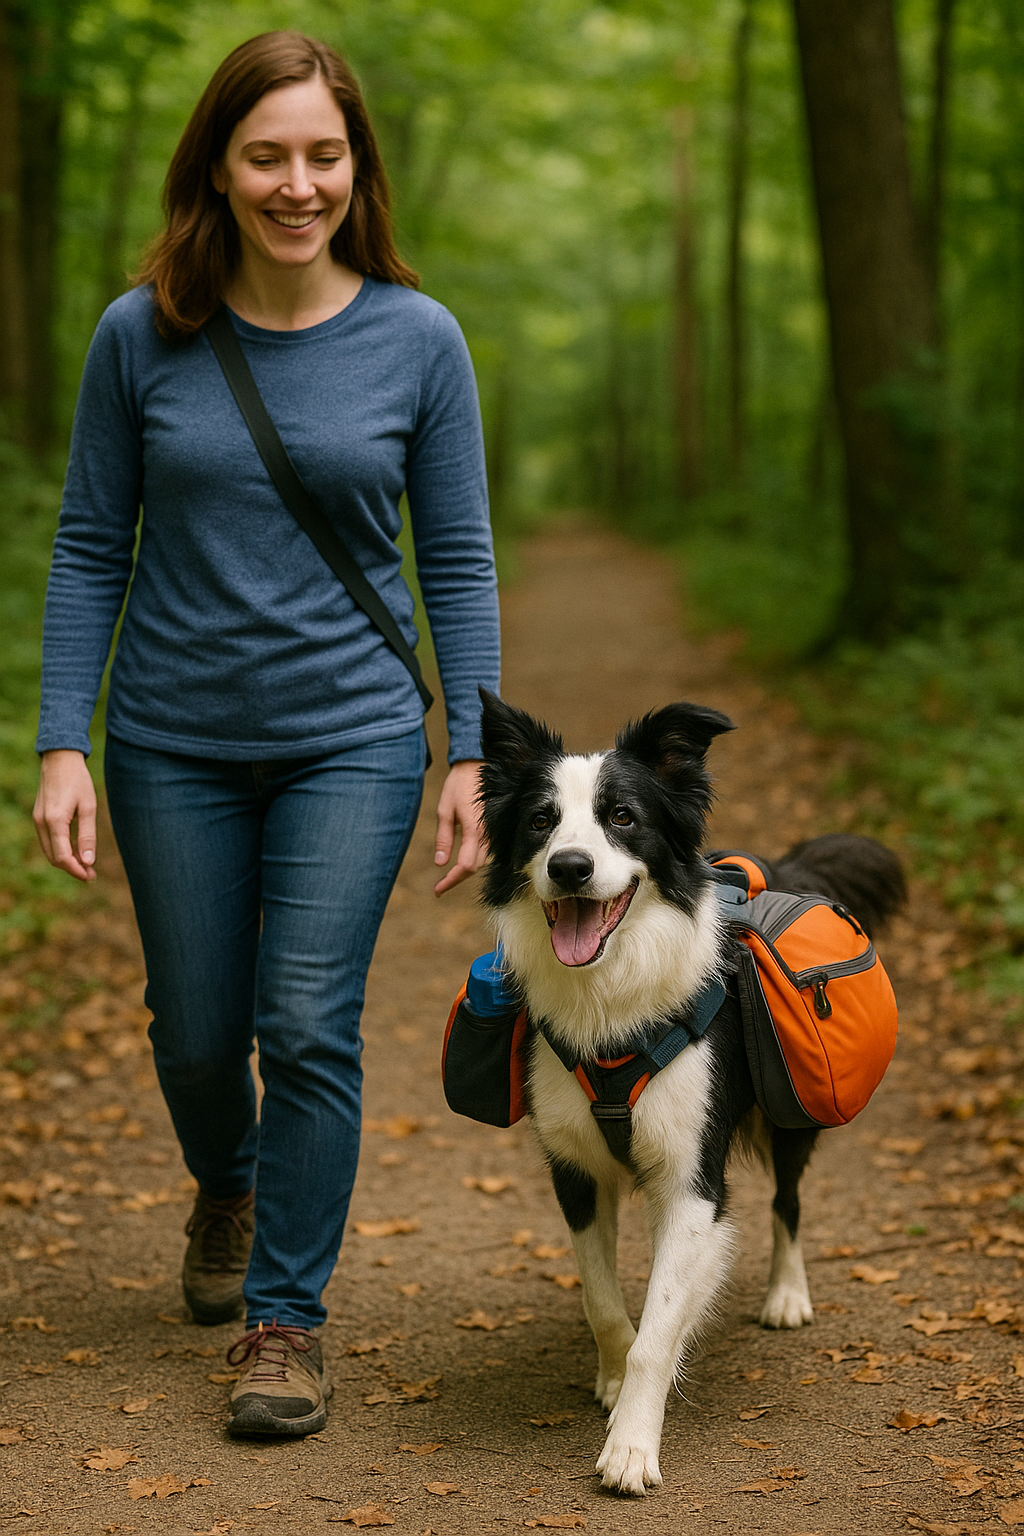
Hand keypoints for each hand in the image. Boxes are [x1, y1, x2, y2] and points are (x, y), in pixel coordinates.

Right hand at [33, 750, 97, 881]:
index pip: (62, 857)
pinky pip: (48, 841)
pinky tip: (76, 850)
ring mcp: (37, 820)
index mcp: (55, 821)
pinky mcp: (39, 817)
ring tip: (86, 865)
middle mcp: (41, 823)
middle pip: (54, 858)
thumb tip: (88, 861)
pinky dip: (60, 850)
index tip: (91, 876)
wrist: (60, 759)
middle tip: (91, 875)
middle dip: (72, 869)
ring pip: (49, 851)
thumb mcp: (89, 807)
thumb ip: (88, 835)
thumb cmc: (78, 781)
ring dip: (66, 861)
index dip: (76, 870)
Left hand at [433, 759, 486, 895]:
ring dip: (465, 871)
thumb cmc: (458, 785)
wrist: (476, 766)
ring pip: (481, 861)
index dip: (451, 881)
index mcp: (473, 829)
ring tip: (448, 877)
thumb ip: (443, 839)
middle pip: (474, 867)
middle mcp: (487, 833)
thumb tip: (440, 864)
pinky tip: (462, 861)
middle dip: (456, 879)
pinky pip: (485, 851)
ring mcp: (493, 831)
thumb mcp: (444, 811)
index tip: (437, 890)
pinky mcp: (494, 828)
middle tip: (439, 886)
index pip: (465, 866)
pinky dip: (473, 860)